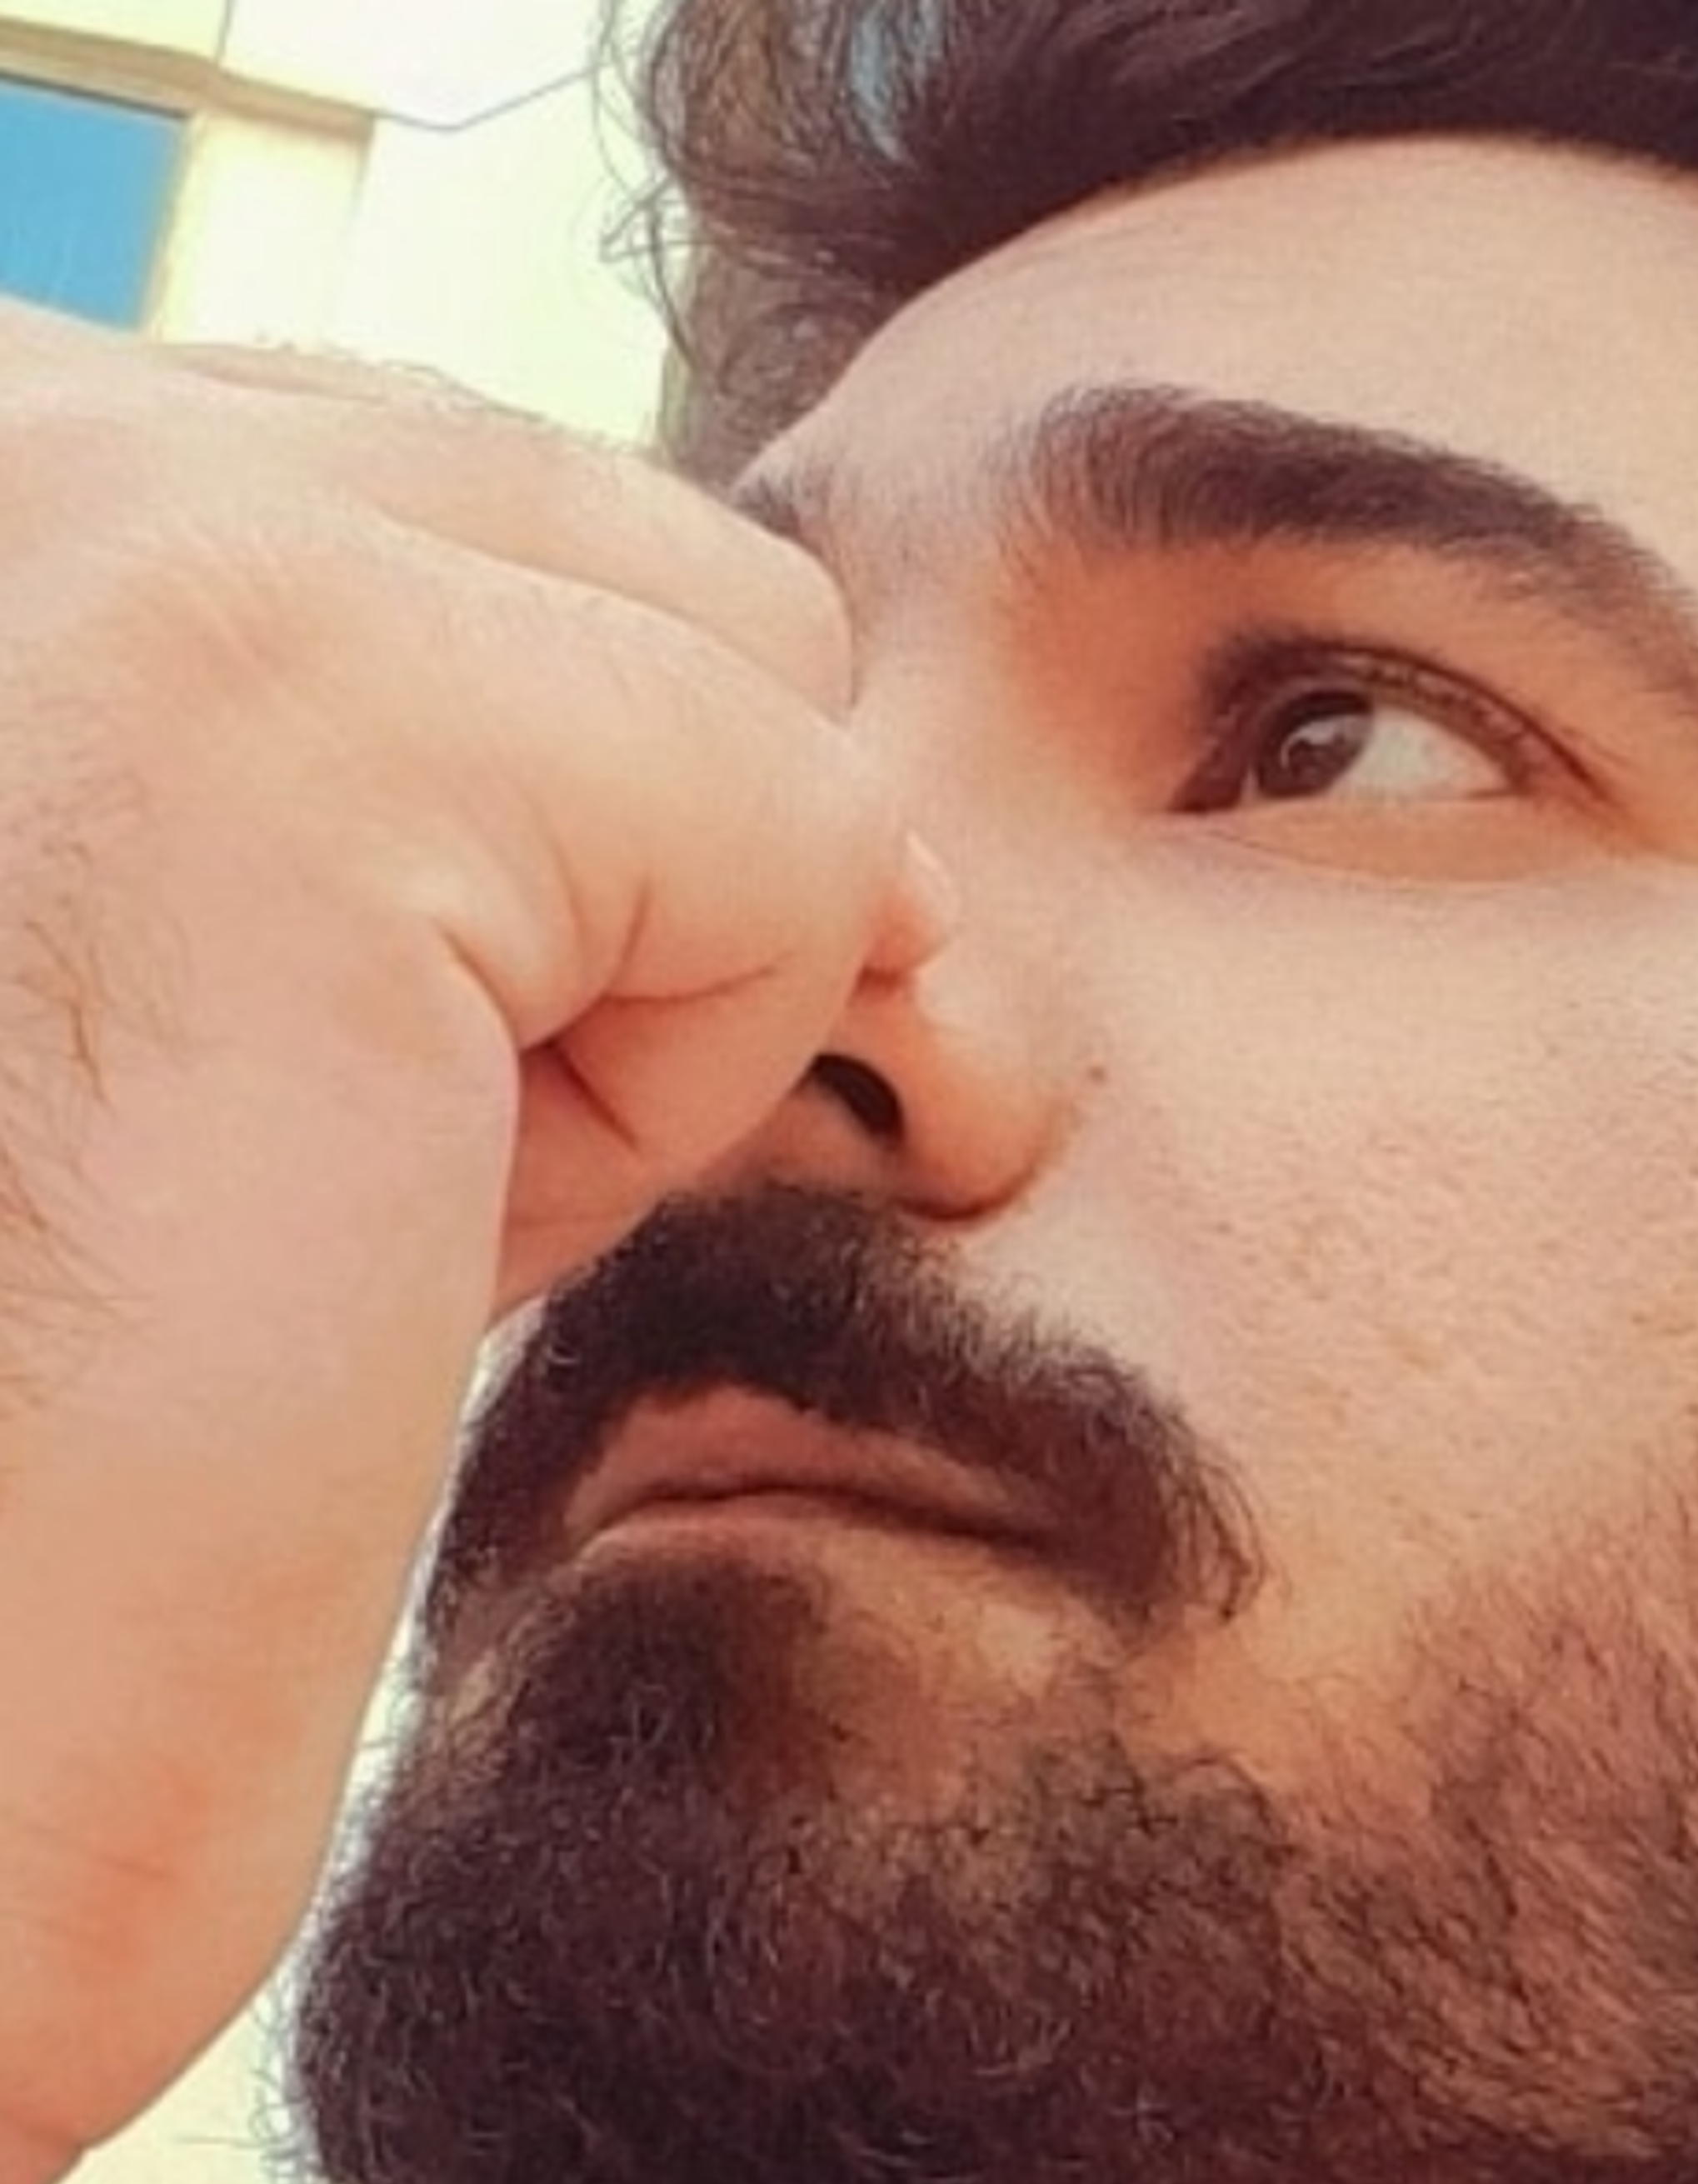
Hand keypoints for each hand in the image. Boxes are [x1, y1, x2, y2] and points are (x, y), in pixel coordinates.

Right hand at [0, 303, 926, 2183]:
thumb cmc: (51, 1434)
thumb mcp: (263, 1004)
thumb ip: (468, 782)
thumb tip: (873, 819)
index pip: (451, 492)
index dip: (505, 833)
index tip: (298, 1072)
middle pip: (638, 549)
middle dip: (608, 870)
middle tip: (334, 1151)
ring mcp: (109, 512)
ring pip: (747, 669)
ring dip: (644, 984)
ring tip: (347, 1186)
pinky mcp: (301, 719)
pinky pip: (805, 838)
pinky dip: (691, 1092)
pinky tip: (403, 1232)